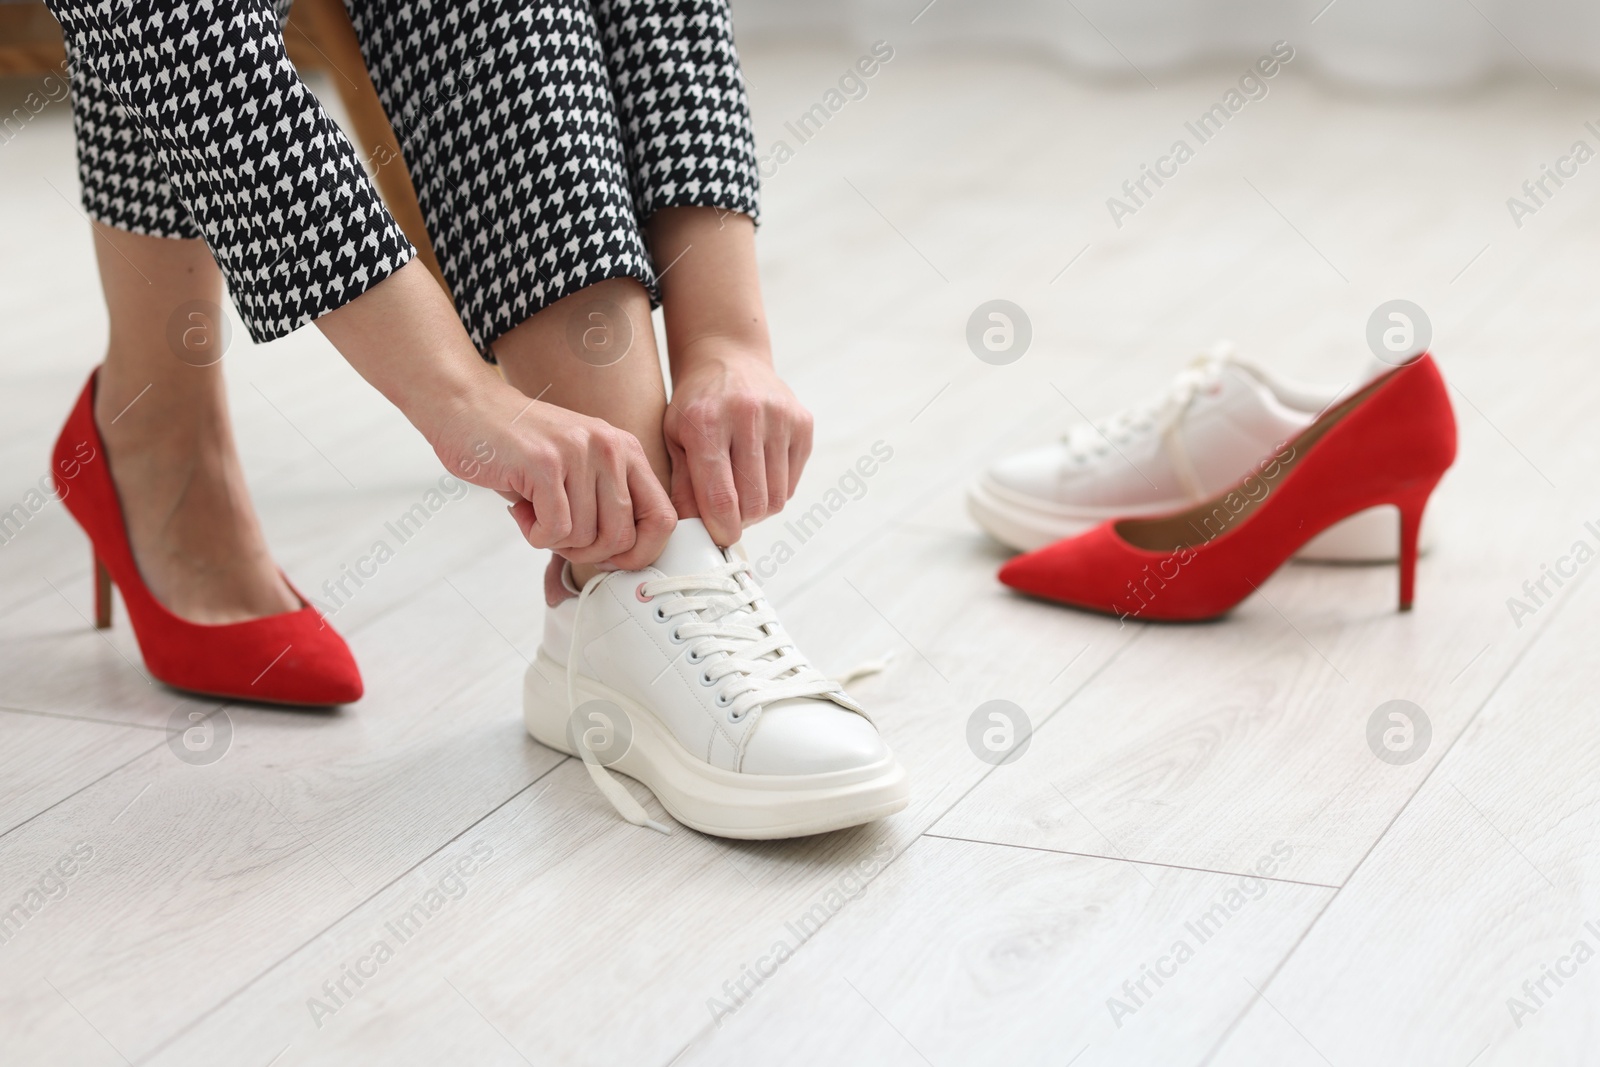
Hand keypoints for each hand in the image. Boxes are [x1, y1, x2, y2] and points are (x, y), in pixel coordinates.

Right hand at [435, 383, 675, 569]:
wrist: (468, 407)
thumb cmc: (521, 447)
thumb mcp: (579, 467)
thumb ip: (606, 503)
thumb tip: (624, 558)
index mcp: (626, 451)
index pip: (663, 518)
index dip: (641, 552)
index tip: (610, 558)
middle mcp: (610, 449)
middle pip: (621, 537)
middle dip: (586, 551)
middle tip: (557, 534)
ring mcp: (579, 453)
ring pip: (584, 537)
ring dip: (553, 540)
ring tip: (534, 512)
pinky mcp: (545, 463)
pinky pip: (555, 530)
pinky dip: (535, 534)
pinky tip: (521, 510)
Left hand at [663, 347, 813, 545]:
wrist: (728, 358)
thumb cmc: (696, 404)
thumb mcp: (675, 438)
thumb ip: (682, 485)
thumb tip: (691, 532)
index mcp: (707, 421)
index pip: (720, 496)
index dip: (721, 528)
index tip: (719, 537)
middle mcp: (747, 415)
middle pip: (754, 501)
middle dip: (740, 521)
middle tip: (728, 516)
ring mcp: (780, 417)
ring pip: (777, 496)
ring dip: (759, 509)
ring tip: (742, 497)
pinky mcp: (802, 422)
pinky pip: (791, 481)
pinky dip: (775, 490)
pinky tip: (758, 477)